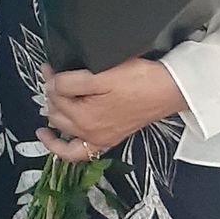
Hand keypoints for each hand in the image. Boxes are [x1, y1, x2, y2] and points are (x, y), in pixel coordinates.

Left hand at [39, 60, 182, 158]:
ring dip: (53, 115)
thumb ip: (71, 82)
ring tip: (52, 101)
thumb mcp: (101, 75)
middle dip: (51, 95)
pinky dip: (62, 146)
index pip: (55, 97)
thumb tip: (52, 85)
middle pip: (56, 114)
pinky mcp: (108, 139)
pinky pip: (77, 152)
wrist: (169, 90)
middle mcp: (89, 133)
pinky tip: (56, 138)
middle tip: (53, 76)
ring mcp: (99, 138)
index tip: (50, 66)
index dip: (50, 79)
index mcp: (84, 117)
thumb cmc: (139, 80)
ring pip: (64, 131)